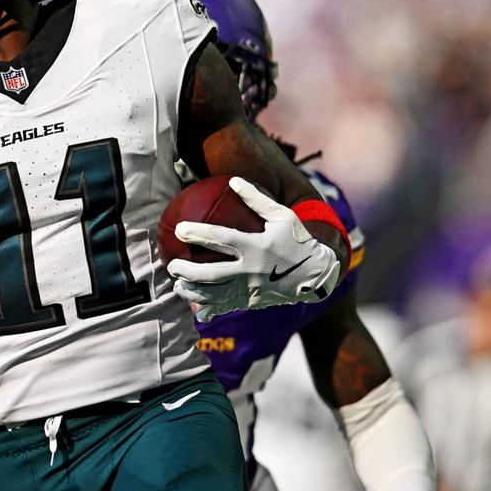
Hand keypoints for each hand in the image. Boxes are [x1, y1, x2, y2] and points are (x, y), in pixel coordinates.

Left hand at [168, 177, 341, 320]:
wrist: (318, 275)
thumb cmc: (297, 241)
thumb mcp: (283, 216)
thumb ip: (257, 199)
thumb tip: (233, 180)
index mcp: (257, 247)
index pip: (221, 239)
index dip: (198, 233)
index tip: (179, 229)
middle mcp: (251, 271)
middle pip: (211, 274)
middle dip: (187, 271)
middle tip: (172, 265)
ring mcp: (251, 290)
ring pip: (215, 296)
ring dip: (192, 292)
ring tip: (177, 286)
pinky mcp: (252, 303)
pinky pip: (226, 308)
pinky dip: (209, 310)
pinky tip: (195, 308)